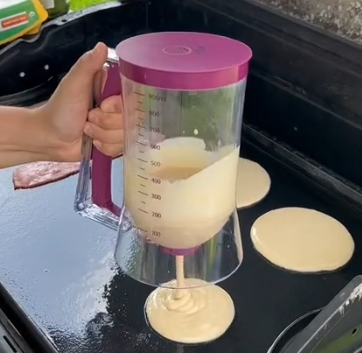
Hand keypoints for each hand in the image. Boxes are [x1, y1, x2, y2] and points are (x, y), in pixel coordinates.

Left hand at [39, 42, 122, 161]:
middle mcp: (120, 109)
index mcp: (113, 91)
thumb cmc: (61, 109)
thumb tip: (102, 46)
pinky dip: (105, 147)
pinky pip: (121, 148)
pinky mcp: (116, 143)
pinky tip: (93, 142)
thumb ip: (88, 66)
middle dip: (106, 123)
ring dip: (102, 135)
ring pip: (125, 136)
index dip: (118, 106)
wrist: (50, 138)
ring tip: (87, 131)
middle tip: (89, 118)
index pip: (133, 99)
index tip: (102, 106)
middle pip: (130, 121)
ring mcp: (119, 127)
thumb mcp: (74, 84)